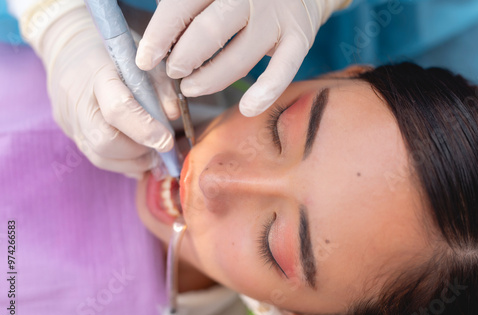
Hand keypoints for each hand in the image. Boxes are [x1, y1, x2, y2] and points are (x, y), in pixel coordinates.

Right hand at [21, 3, 180, 177]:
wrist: (69, 49)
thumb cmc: (114, 54)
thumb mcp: (144, 60)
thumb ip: (161, 87)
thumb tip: (172, 117)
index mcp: (98, 75)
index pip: (118, 109)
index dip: (145, 130)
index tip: (167, 141)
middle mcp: (78, 101)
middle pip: (104, 142)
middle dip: (139, 151)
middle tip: (159, 146)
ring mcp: (70, 120)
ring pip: (100, 157)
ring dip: (133, 161)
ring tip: (151, 153)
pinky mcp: (70, 133)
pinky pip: (97, 158)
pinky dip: (122, 163)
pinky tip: (138, 156)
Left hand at [136, 0, 350, 116]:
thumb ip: (182, 4)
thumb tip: (155, 41)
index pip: (181, 6)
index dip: (159, 36)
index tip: (145, 60)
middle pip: (209, 32)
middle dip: (183, 60)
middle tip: (174, 72)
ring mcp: (277, 16)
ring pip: (239, 58)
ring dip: (210, 80)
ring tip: (191, 89)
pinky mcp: (300, 37)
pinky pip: (282, 70)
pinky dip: (265, 92)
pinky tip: (247, 108)